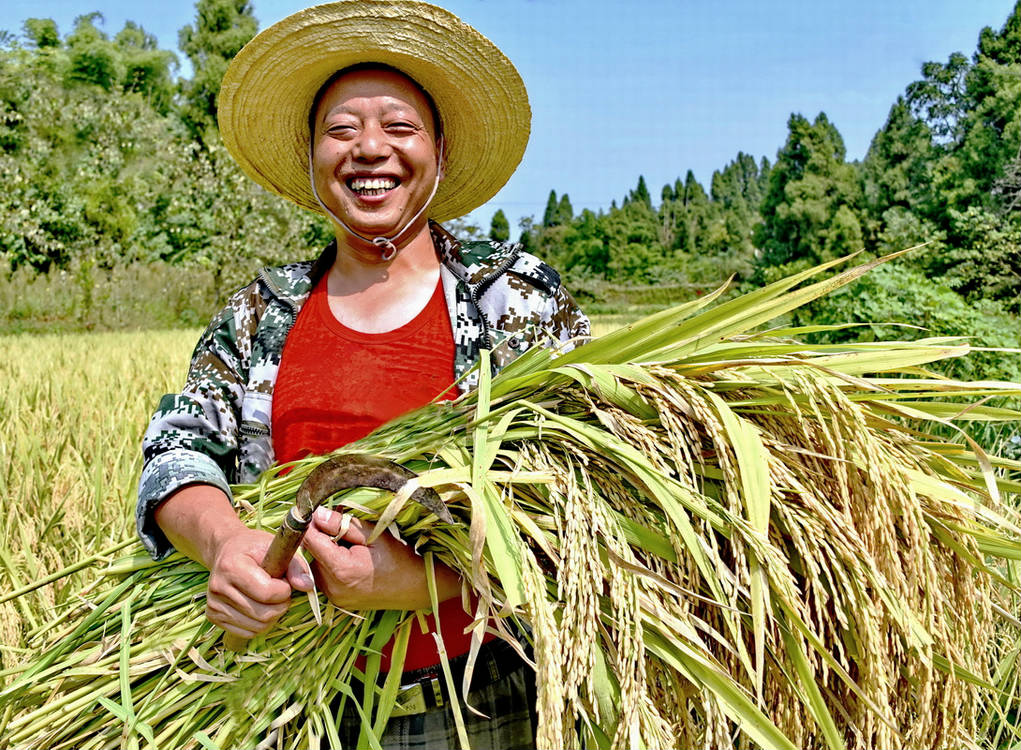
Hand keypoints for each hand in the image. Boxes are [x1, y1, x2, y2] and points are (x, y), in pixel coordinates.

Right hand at [205, 527, 313, 637]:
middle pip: (263, 614)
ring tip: (270, 598)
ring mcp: (213, 604)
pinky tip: (259, 606)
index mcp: (232, 566)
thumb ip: (295, 566)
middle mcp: (218, 587)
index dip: (284, 590)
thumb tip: (308, 586)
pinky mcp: (214, 617)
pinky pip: (247, 633)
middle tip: (281, 591)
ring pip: (257, 627)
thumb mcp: (275, 547)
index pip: (267, 593)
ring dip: (272, 615)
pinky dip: (260, 624)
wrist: (225, 551)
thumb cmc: (253, 548)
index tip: (284, 581)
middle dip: (281, 605)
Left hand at [302, 507, 459, 610]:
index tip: (312, 512)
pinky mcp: (336, 600)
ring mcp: (333, 596)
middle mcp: (332, 587)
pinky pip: (323, 576)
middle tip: (342, 528)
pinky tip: (350, 560)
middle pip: (310, 553)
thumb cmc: (399, 559)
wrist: (416, 587)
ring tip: (350, 546)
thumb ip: (342, 524)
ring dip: (325, 551)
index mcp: (341, 569)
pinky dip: (331, 565)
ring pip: (315, 564)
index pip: (309, 541)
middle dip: (320, 537)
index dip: (309, 524)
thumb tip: (316, 514)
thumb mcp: (373, 534)